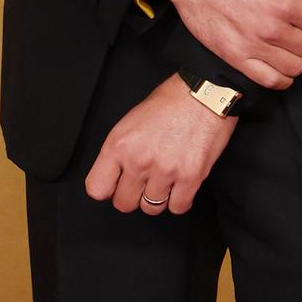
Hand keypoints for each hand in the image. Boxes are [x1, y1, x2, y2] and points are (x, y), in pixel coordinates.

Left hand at [84, 72, 237, 213]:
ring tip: (164, 181)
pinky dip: (179, 201)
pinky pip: (178, 207)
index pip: (97, 188)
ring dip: (157, 198)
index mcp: (119, 145)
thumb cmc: (170, 102)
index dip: (107, 189)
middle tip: (143, 183)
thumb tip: (117, 176)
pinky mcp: (190, 178)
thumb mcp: (130, 122)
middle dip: (132, 196)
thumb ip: (120, 151)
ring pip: (151, 208)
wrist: (205, 93)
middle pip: (124, 204)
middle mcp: (139, 161)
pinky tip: (180, 187)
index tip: (115, 185)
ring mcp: (165, 171)